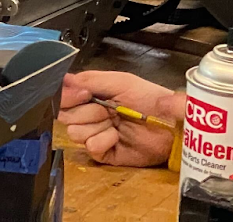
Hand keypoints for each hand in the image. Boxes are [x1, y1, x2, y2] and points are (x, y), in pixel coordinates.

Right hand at [59, 71, 183, 166]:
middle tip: (107, 109)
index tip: (84, 95)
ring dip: (96, 126)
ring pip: (75, 132)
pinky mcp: (103, 153)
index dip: (68, 96)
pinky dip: (103, 141)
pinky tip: (117, 137)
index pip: (63, 96)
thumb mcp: (120, 81)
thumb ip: (90, 79)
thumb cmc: (149, 98)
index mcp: (91, 95)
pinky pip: (90, 147)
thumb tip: (64, 79)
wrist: (168, 124)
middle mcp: (90, 115)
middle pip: (65, 116)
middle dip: (87, 111)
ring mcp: (96, 134)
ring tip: (115, 123)